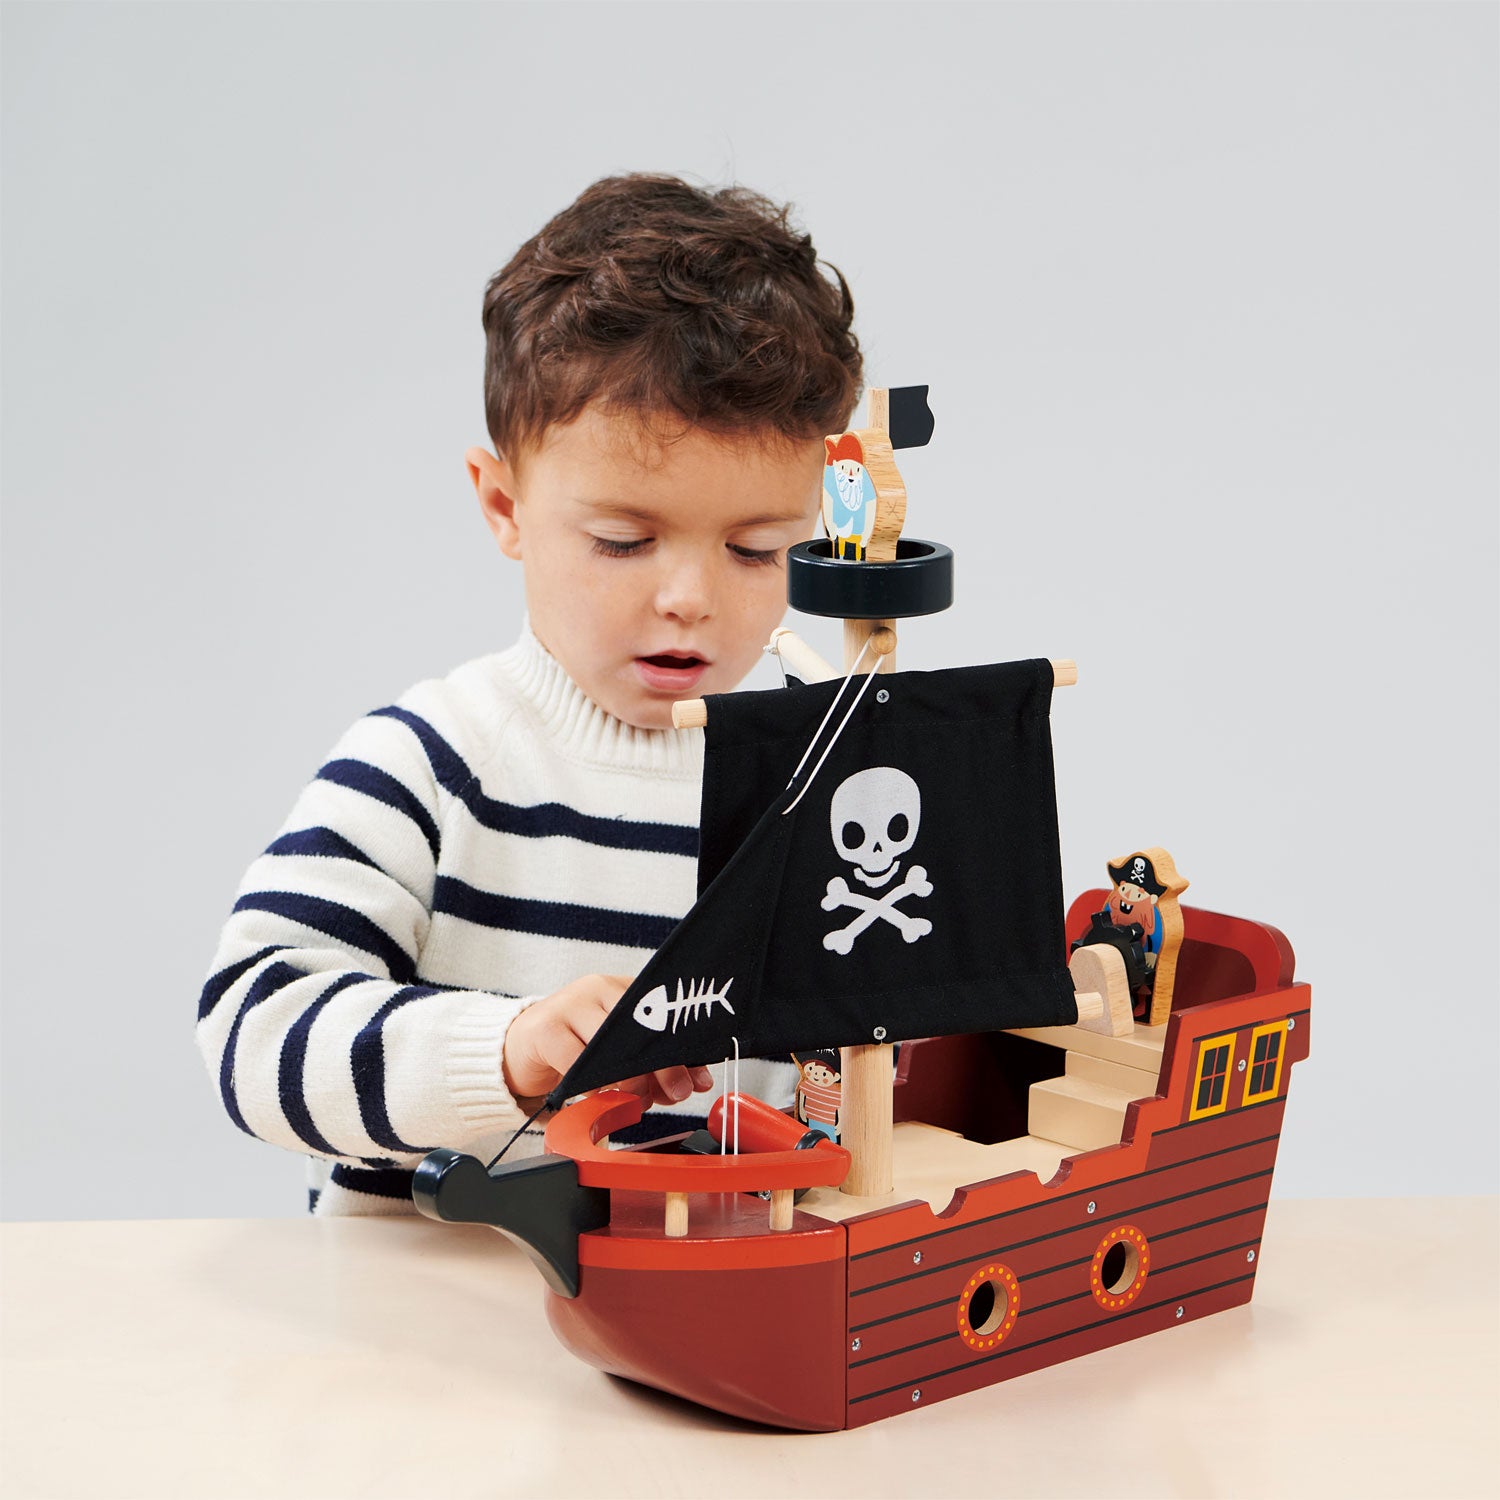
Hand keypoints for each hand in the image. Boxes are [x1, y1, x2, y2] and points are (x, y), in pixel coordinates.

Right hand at [502, 974, 714, 1108]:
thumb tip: (696, 1081)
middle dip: (664, 1065)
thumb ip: (655, 1066)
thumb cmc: (576, 1048)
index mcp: (624, 990)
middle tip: (674, 1093)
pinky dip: (593, 1085)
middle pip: (642, 1025)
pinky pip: (577, 1060)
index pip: (664, 1013)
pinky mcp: (545, 1027)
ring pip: (612, 1042)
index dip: (684, 1048)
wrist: (520, 1046)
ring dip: (630, 1078)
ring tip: (636, 1099)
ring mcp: (571, 1003)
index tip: (698, 1078)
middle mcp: (599, 988)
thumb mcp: (619, 1054)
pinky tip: (598, 1096)